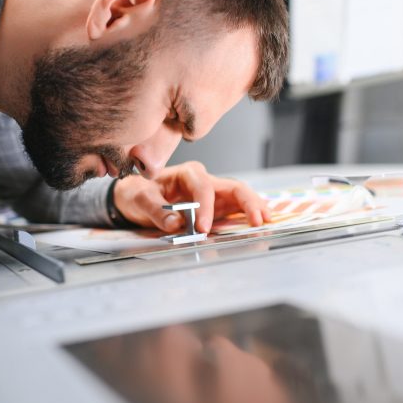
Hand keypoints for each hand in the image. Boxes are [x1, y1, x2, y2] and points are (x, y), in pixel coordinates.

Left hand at [113, 161, 270, 232]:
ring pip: (240, 195)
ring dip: (254, 207)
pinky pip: (236, 207)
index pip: (203, 187)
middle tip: (257, 221)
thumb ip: (156, 211)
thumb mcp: (139, 199)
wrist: (136, 196)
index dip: (205, 207)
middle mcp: (204, 180)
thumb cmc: (138, 193)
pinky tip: (261, 220)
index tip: (202, 228)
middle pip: (232, 186)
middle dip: (247, 202)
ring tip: (266, 220)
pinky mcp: (215, 206)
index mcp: (186, 173)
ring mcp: (212, 193)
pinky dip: (249, 213)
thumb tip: (176, 223)